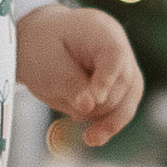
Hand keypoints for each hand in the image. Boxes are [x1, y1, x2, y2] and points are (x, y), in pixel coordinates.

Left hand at [15, 3, 144, 148]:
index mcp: (100, 30)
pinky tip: (95, 137)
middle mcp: (118, 45)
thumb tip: (89, 107)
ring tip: (89, 137)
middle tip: (73, 114)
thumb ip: (70, 86)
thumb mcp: (47, 67)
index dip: (107, 80)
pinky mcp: (120, 82)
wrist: (38, 42)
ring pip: (129, 98)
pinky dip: (109, 122)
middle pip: (123, 82)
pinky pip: (123, 105)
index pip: (114, 55)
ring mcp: (123, 64)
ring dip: (108, 119)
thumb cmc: (40, 49)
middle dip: (101, 105)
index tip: (93, 101)